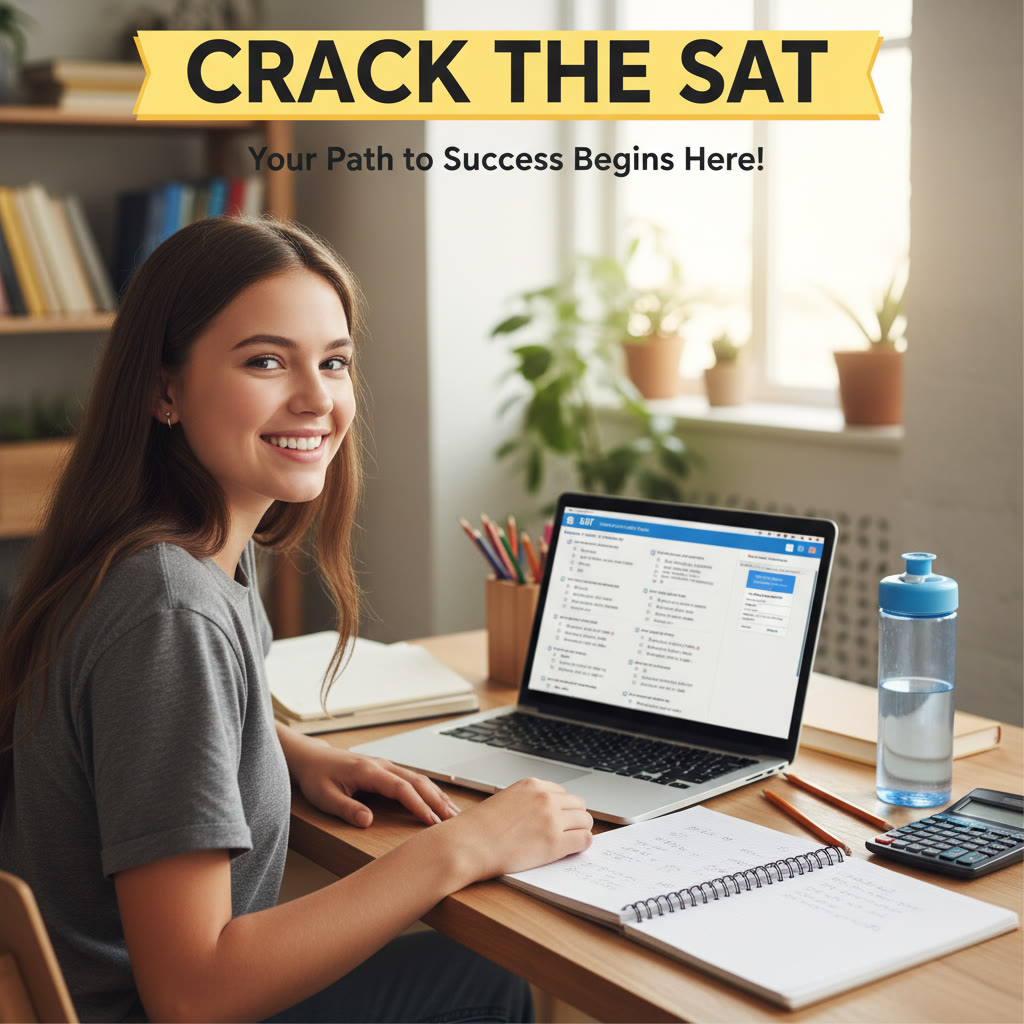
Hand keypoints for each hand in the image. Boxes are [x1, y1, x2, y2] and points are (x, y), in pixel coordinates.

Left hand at [290, 740, 459, 827]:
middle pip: (418, 782)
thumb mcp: (325, 797)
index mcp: (370, 772)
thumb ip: (347, 808)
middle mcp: (382, 766)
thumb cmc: (317, 778)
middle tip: (455, 820)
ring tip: (454, 813)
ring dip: (437, 795)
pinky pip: (413, 779)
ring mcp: (386, 766)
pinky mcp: (386, 770)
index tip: (433, 822)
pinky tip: (438, 801)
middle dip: (438, 801)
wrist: (311, 759)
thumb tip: (368, 821)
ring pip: (419, 779)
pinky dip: (429, 790)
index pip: (402, 789)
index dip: (419, 805)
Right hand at [435, 777, 592, 883]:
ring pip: (586, 821)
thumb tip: (541, 815)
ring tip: (567, 843)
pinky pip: (585, 840)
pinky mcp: (554, 842)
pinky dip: (581, 845)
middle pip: (578, 805)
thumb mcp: (504, 801)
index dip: (561, 809)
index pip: (563, 793)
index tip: (557, 821)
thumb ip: (526, 803)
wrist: (466, 845)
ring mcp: (551, 819)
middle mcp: (545, 797)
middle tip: (565, 834)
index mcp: (532, 785)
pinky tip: (570, 851)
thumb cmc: (477, 828)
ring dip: (579, 831)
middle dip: (574, 819)